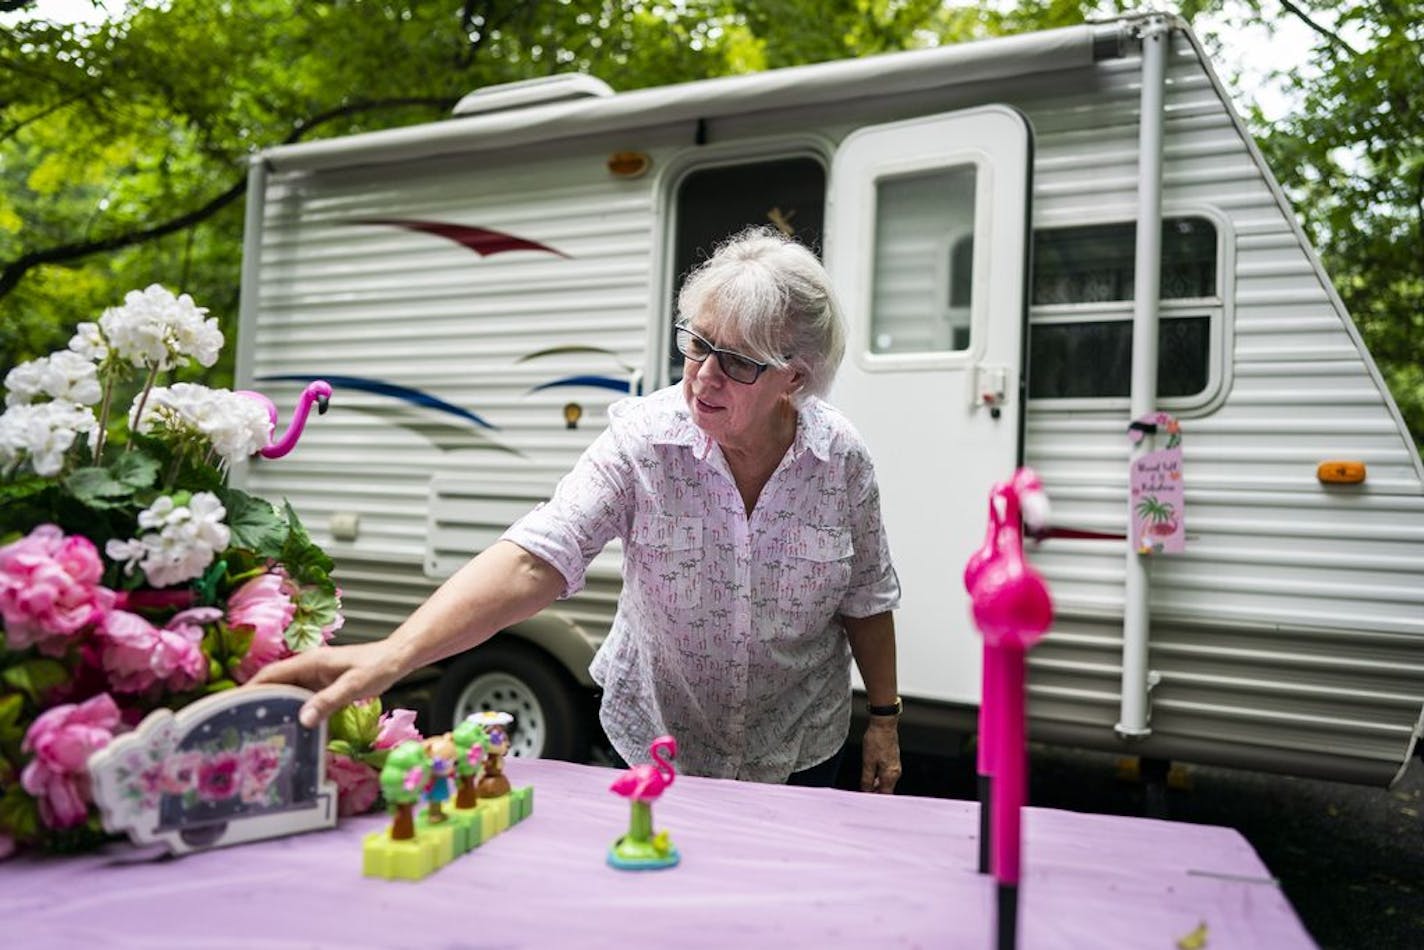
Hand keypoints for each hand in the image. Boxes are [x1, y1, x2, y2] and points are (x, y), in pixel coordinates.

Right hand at [246, 640, 404, 727]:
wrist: (397, 658)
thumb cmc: (378, 667)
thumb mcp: (354, 685)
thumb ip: (329, 701)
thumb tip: (302, 719)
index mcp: (309, 662)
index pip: (270, 674)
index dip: (249, 688)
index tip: (230, 705)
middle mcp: (307, 667)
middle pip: (273, 683)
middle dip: (255, 700)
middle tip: (238, 724)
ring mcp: (315, 676)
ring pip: (286, 692)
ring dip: (273, 706)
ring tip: (256, 731)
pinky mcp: (323, 685)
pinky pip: (301, 698)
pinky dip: (291, 710)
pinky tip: (288, 728)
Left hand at [860, 717, 901, 792]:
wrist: (884, 725)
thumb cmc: (876, 740)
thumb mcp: (867, 762)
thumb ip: (867, 778)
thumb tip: (865, 790)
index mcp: (890, 774)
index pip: (885, 794)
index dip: (875, 798)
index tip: (865, 800)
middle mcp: (895, 771)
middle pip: (886, 789)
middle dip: (875, 793)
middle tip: (863, 794)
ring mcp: (895, 765)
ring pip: (886, 781)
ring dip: (876, 785)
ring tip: (865, 785)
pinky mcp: (892, 760)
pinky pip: (886, 773)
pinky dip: (879, 777)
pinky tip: (870, 775)